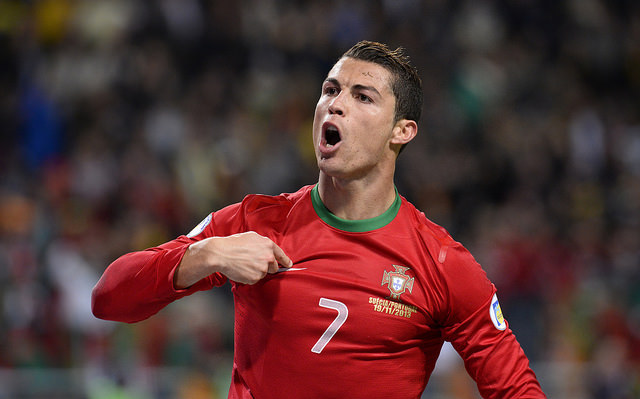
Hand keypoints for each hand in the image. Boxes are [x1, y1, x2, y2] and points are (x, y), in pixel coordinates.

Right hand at [175, 231, 291, 287]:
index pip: (281, 255)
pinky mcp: (255, 278)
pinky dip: (249, 277)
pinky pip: (255, 280)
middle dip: (267, 267)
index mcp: (268, 245)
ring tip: (245, 264)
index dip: (286, 261)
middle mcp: (268, 257)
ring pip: (263, 274)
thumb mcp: (251, 237)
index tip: (288, 265)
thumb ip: (263, 243)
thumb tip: (268, 249)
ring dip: (257, 272)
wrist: (221, 253)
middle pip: (274, 267)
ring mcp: (262, 268)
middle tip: (254, 263)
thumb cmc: (233, 243)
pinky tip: (242, 270)